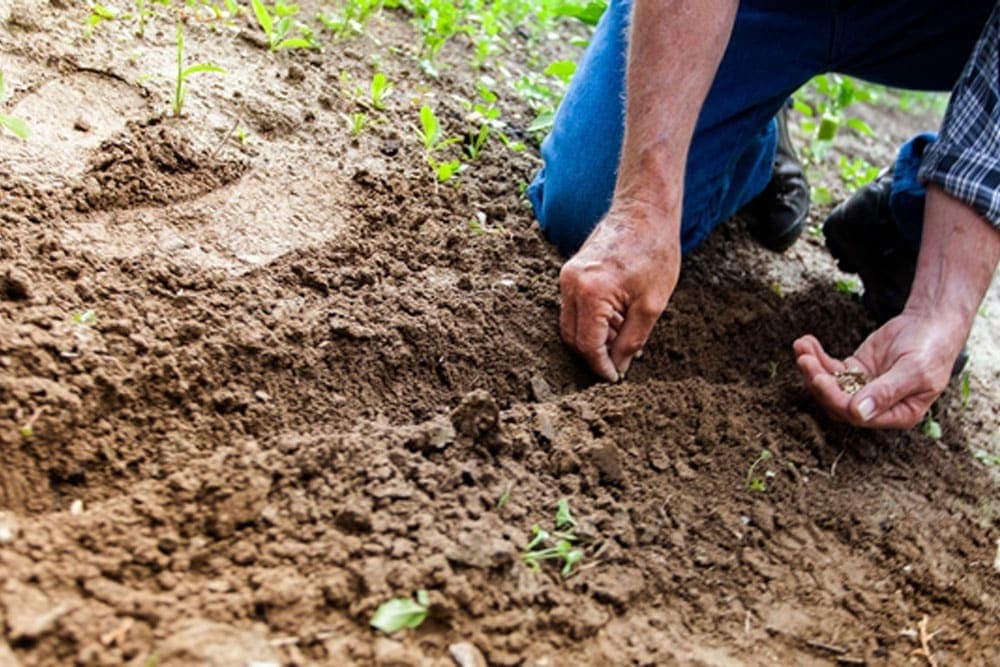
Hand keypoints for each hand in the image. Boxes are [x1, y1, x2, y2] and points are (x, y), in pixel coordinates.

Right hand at [559, 201, 680, 381]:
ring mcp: (567, 276)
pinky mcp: (571, 271)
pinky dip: (591, 321)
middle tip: (619, 364)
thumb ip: (631, 340)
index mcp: (590, 293)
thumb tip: (619, 367)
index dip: (601, 367)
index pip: (587, 345)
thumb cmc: (654, 251)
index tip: (615, 378)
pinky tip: (617, 320)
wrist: (645, 210)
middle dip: (594, 355)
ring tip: (623, 337)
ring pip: (571, 324)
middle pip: (572, 337)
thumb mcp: (651, 305)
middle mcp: (570, 284)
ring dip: (593, 338)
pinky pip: (574, 307)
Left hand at [793, 311, 964, 428]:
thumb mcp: (915, 371)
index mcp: (897, 414)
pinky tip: (805, 342)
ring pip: (830, 385)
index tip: (820, 379)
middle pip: (837, 402)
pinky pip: (830, 368)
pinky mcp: (855, 370)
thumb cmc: (931, 350)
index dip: (835, 399)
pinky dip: (816, 356)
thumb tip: (858, 414)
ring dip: (812, 367)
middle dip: (818, 381)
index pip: (857, 416)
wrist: (931, 324)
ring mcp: (863, 388)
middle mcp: (877, 407)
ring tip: (801, 346)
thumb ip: (887, 392)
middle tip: (804, 359)